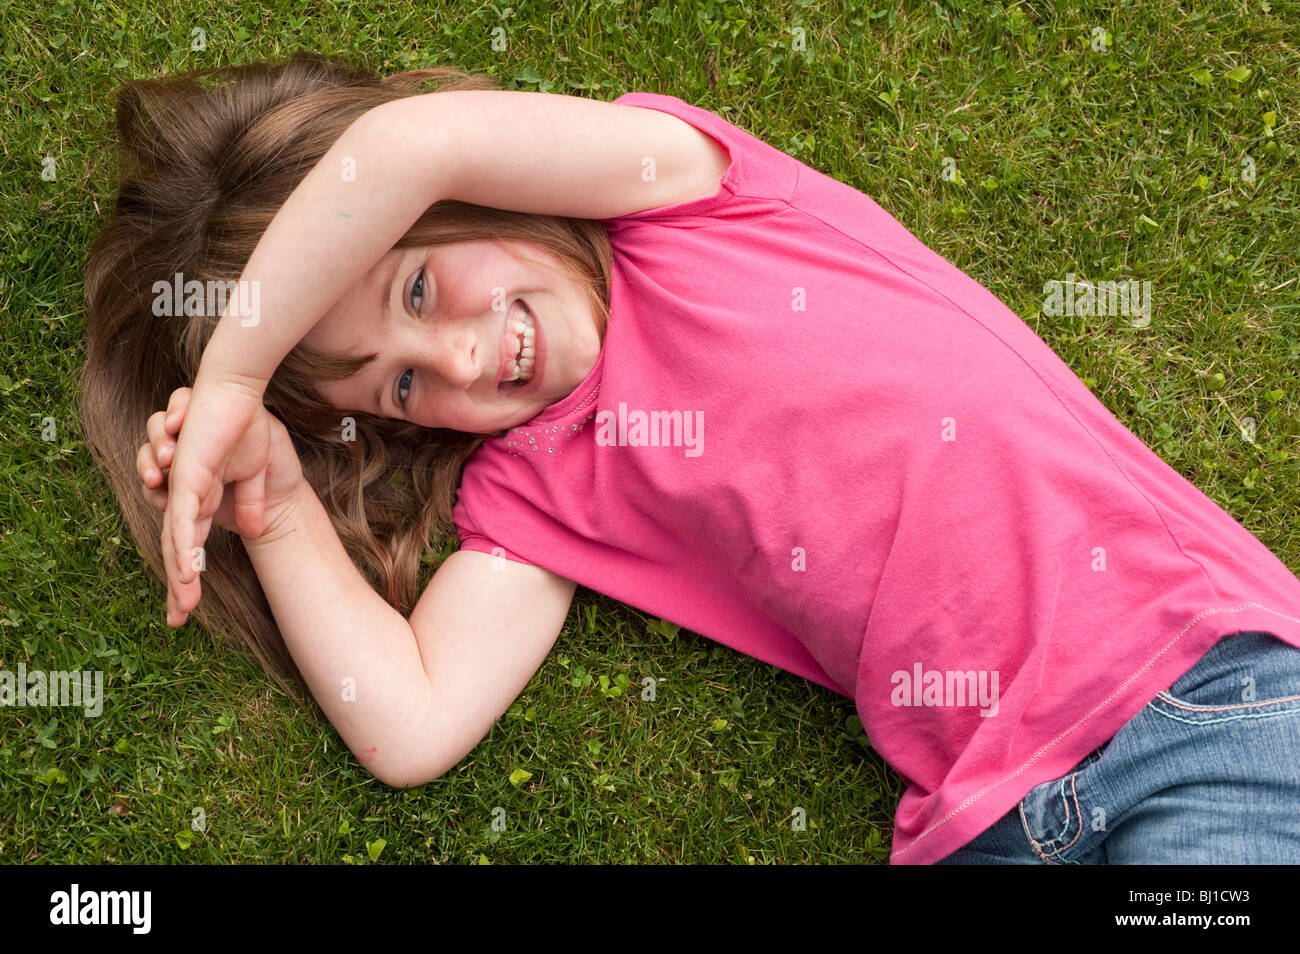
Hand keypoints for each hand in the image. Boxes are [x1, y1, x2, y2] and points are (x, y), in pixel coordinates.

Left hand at [138, 384, 303, 625]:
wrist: (239, 398)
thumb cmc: (243, 431)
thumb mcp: (253, 480)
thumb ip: (249, 504)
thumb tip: (253, 529)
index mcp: (200, 500)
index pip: (189, 546)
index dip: (186, 580)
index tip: (183, 614)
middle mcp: (185, 497)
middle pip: (175, 549)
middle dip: (178, 588)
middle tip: (178, 619)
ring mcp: (182, 489)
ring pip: (173, 539)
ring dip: (180, 573)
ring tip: (186, 599)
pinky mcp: (187, 476)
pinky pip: (181, 516)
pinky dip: (183, 546)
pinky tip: (187, 571)